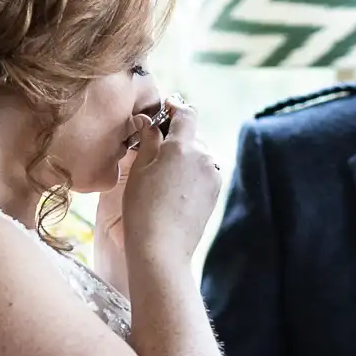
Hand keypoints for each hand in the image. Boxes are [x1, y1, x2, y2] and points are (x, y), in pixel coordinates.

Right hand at [117, 97, 222, 266]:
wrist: (162, 248)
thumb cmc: (142, 208)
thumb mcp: (139, 170)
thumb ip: (149, 140)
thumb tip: (148, 120)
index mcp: (183, 146)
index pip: (186, 113)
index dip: (174, 108)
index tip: (164, 109)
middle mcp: (204, 157)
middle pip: (192, 136)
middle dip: (176, 137)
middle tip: (154, 146)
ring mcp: (213, 175)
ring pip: (198, 155)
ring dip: (184, 156)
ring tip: (162, 173)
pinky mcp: (215, 192)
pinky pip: (203, 172)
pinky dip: (191, 173)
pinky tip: (174, 188)